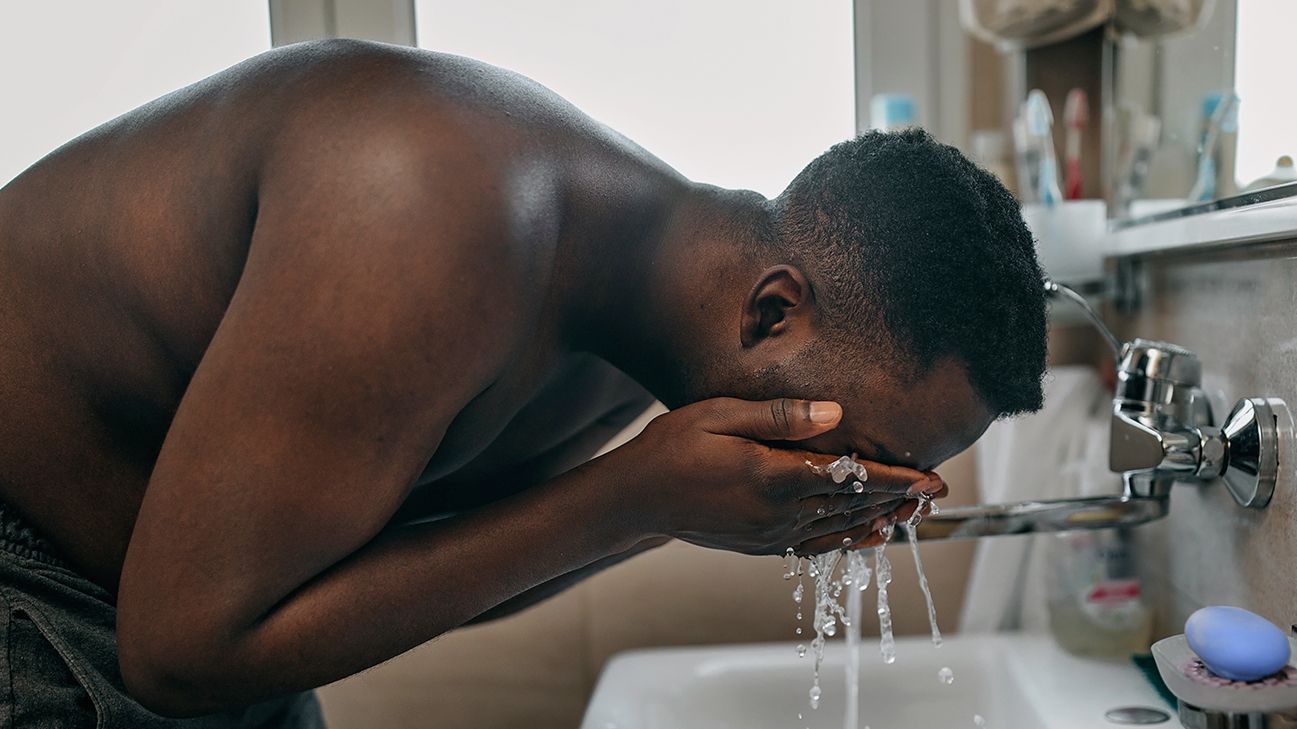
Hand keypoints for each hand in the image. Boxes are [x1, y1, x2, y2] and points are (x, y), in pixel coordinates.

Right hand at [602, 397, 944, 555]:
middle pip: (855, 507)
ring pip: (840, 531)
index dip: (896, 478)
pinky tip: (866, 537)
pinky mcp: (760, 546)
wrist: (634, 500)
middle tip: (936, 491)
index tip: (932, 477)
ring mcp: (770, 534)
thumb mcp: (719, 414)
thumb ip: (779, 415)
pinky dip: (848, 543)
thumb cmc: (672, 447)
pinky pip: (816, 548)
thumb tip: (837, 413)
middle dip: (899, 498)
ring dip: (879, 520)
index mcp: (775, 477)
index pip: (852, 477)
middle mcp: (779, 513)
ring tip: (913, 512)